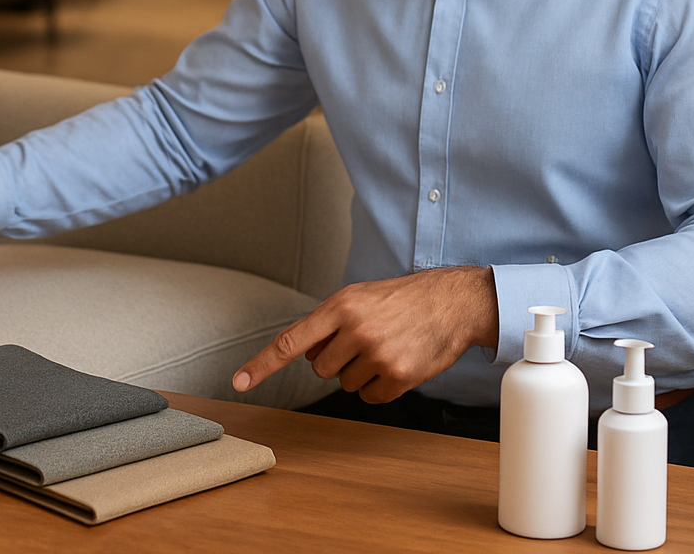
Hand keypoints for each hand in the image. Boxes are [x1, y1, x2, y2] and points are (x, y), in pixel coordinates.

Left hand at [232, 266, 497, 402]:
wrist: (454, 303)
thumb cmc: (404, 299)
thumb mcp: (360, 297)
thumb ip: (329, 324)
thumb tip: (305, 355)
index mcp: (340, 306)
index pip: (291, 340)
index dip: (262, 364)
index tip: (239, 381)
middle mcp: (356, 329)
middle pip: (321, 369)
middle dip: (338, 360)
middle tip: (366, 341)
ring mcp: (377, 354)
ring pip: (345, 384)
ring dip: (361, 372)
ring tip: (387, 347)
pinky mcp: (398, 376)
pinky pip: (371, 397)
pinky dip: (381, 387)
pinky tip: (399, 363)